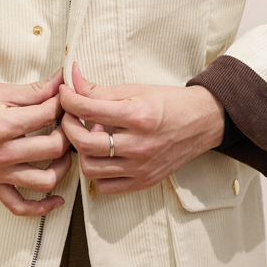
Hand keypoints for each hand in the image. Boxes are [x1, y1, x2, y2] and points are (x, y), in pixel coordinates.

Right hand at [0, 70, 70, 216]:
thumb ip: (32, 91)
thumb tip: (60, 81)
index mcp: (4, 125)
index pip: (49, 115)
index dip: (62, 104)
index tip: (65, 100)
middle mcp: (2, 153)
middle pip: (53, 148)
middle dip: (68, 133)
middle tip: (68, 125)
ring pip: (44, 181)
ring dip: (62, 168)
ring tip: (63, 155)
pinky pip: (19, 206)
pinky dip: (41, 208)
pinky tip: (56, 199)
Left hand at [60, 63, 224, 194]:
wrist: (202, 122)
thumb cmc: (169, 103)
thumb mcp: (135, 90)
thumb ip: (100, 90)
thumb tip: (71, 79)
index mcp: (138, 116)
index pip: (87, 110)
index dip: (68, 100)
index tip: (65, 94)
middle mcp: (139, 145)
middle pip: (84, 143)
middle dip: (69, 127)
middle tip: (71, 117)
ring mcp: (141, 167)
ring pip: (90, 168)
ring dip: (83, 152)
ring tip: (92, 136)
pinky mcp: (144, 182)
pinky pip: (105, 187)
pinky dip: (97, 173)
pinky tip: (103, 156)